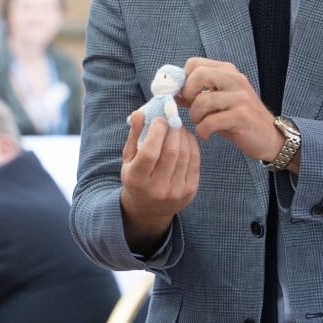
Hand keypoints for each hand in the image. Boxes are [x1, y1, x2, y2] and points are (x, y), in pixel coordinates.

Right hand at [120, 111, 199, 256]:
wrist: (148, 210)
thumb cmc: (135, 178)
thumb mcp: (128, 159)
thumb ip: (134, 135)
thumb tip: (140, 113)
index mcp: (137, 179)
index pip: (150, 152)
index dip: (157, 131)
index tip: (159, 119)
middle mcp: (157, 188)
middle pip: (171, 152)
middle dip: (173, 130)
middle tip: (172, 119)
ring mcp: (176, 192)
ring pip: (185, 155)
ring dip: (184, 136)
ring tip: (178, 127)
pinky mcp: (190, 191)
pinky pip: (195, 162)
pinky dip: (192, 145)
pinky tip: (185, 138)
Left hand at [180, 57, 285, 163]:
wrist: (269, 137)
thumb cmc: (237, 118)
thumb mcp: (216, 102)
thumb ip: (194, 94)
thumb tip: (170, 92)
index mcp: (227, 71)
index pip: (194, 63)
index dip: (183, 80)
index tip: (184, 95)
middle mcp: (235, 79)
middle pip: (199, 75)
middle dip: (188, 94)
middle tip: (192, 107)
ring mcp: (240, 97)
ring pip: (203, 100)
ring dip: (195, 116)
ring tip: (200, 123)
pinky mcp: (242, 116)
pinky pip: (211, 122)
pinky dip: (203, 130)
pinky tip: (206, 134)